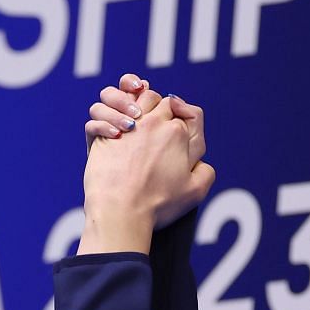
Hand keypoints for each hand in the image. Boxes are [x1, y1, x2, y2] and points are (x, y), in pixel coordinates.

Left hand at [79, 81, 214, 253]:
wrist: (121, 211)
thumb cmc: (157, 204)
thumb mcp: (195, 192)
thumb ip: (206, 171)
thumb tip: (203, 162)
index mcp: (178, 132)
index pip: (183, 109)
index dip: (180, 115)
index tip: (175, 126)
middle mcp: (154, 123)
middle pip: (157, 99)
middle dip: (156, 106)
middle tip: (152, 122)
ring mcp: (127, 126)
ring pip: (131, 98)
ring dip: (130, 103)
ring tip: (130, 121)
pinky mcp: (104, 134)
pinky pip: (103, 114)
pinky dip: (107, 118)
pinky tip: (110, 132)